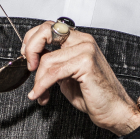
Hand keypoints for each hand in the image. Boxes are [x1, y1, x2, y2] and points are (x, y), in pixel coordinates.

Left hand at [21, 23, 139, 136]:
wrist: (113, 111)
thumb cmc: (93, 96)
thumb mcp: (67, 77)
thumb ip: (53, 65)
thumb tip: (33, 62)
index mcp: (79, 41)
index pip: (49, 27)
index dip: (32, 40)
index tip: (26, 57)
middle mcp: (83, 41)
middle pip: (45, 32)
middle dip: (30, 50)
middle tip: (28, 69)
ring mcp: (86, 50)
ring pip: (47, 59)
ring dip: (38, 80)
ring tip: (39, 94)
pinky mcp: (85, 63)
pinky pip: (54, 73)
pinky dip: (42, 86)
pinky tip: (41, 96)